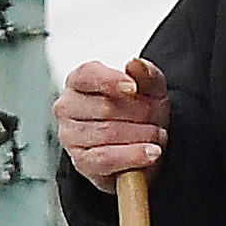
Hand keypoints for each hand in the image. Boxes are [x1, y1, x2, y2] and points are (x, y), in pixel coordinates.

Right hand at [57, 54, 167, 183]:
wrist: (139, 148)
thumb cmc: (138, 113)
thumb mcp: (149, 89)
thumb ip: (146, 73)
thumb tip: (135, 63)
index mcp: (79, 81)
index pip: (87, 75)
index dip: (110, 80)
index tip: (133, 88)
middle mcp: (68, 107)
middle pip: (105, 106)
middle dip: (140, 113)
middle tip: (158, 119)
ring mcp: (71, 136)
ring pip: (107, 133)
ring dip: (141, 135)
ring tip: (157, 136)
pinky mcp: (81, 162)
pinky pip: (106, 159)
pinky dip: (133, 156)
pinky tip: (150, 153)